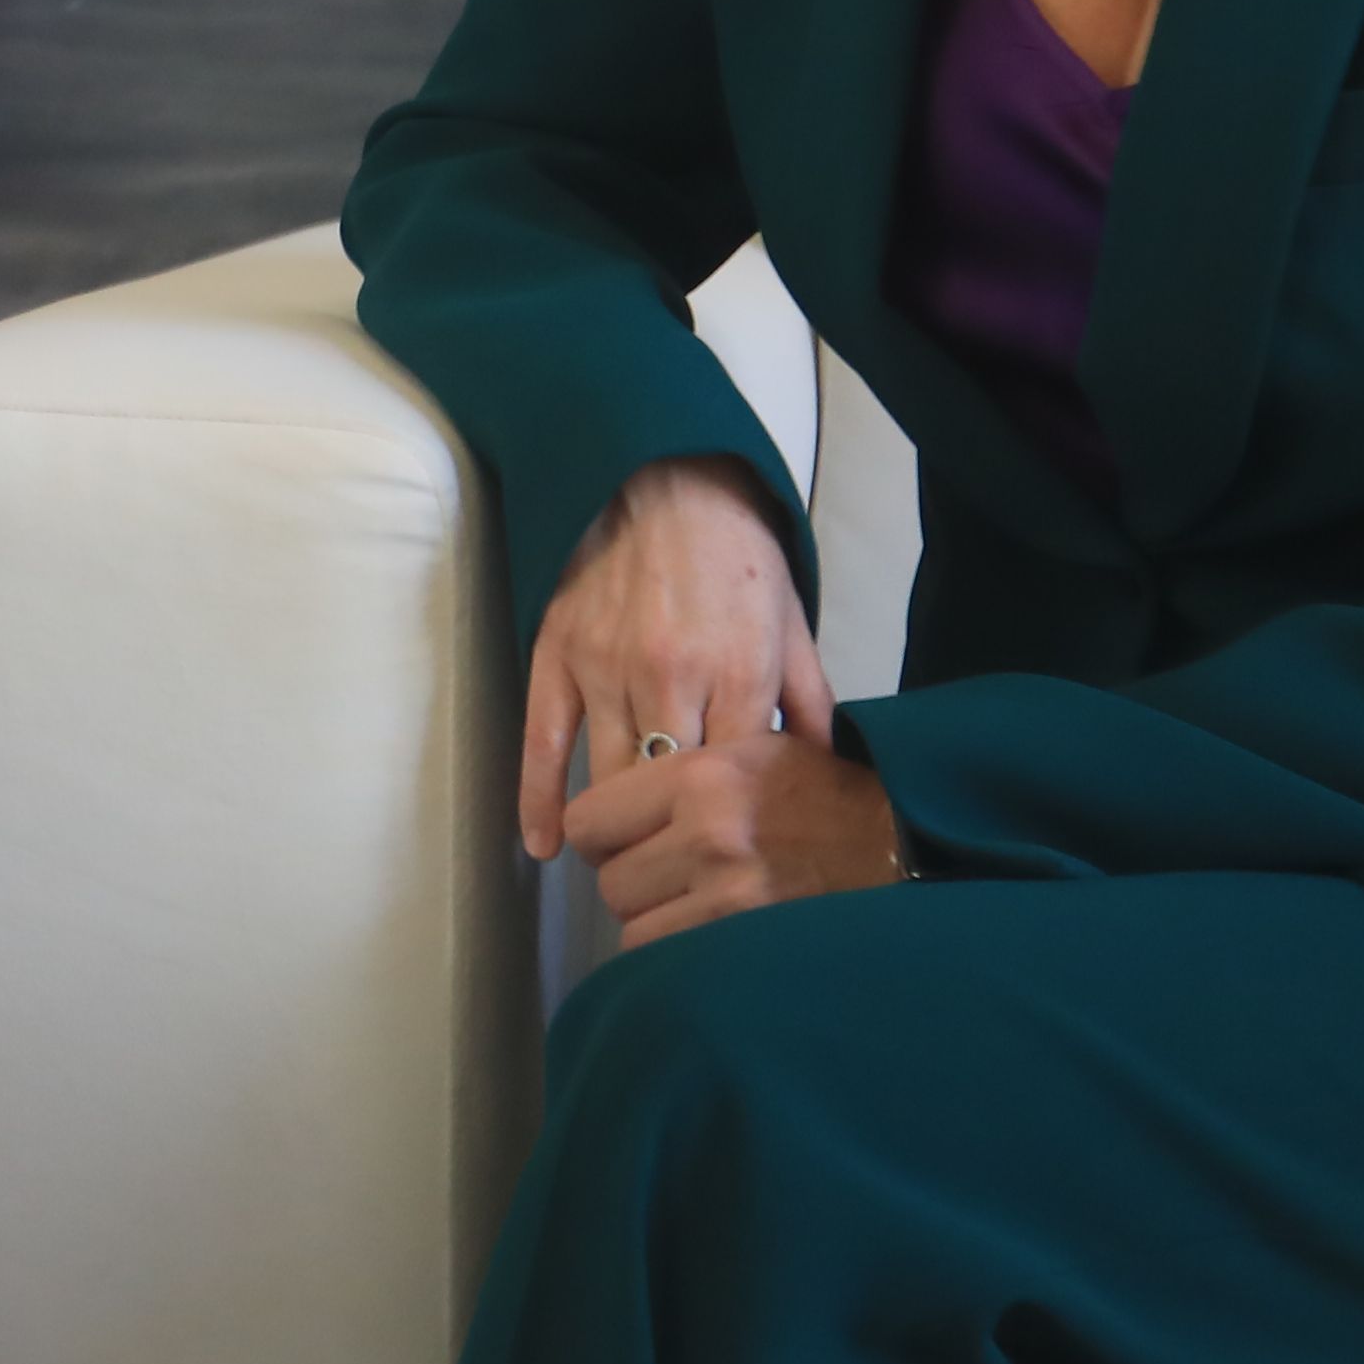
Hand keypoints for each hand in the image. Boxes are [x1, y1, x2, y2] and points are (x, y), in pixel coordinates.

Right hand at [517, 451, 830, 861]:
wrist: (665, 482)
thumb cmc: (737, 558)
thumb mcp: (792, 627)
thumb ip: (810, 705)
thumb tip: (824, 777)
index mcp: (738, 674)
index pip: (733, 785)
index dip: (732, 832)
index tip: (732, 866)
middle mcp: (671, 677)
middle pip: (667, 794)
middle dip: (672, 842)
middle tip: (674, 881)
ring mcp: (606, 668)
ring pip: (608, 777)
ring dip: (615, 830)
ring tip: (624, 869)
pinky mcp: (557, 653)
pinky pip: (542, 740)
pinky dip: (538, 798)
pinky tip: (544, 845)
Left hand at [565, 726, 906, 950]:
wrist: (900, 843)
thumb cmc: (824, 794)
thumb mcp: (753, 749)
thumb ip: (682, 770)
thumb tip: (611, 800)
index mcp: (700, 777)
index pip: (589, 819)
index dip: (600, 834)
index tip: (623, 839)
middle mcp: (707, 835)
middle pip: (608, 881)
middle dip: (631, 881)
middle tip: (668, 875)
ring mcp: (727, 898)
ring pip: (634, 929)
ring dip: (656, 923)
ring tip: (693, 905)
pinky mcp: (747, 945)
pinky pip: (671, 963)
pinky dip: (679, 956)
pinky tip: (710, 932)